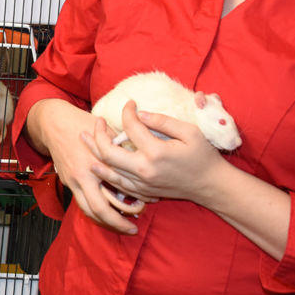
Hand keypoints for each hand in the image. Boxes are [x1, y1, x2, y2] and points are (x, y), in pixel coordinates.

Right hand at [25, 99, 141, 233]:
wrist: (54, 123)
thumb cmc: (83, 123)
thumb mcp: (107, 133)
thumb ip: (122, 150)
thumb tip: (141, 165)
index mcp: (97, 163)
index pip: (118, 191)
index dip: (134, 202)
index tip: (148, 206)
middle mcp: (84, 176)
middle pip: (100, 209)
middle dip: (117, 224)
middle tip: (133, 230)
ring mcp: (73, 181)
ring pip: (88, 211)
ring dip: (104, 222)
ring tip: (119, 227)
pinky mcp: (67, 182)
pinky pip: (81, 202)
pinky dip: (94, 212)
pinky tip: (106, 214)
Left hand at [81, 101, 225, 214]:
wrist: (210, 185)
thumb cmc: (203, 156)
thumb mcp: (190, 132)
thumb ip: (163, 121)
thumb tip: (140, 113)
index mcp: (156, 152)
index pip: (131, 127)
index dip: (127, 111)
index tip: (129, 102)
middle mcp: (144, 170)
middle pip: (108, 151)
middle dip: (98, 133)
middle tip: (96, 121)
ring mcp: (141, 184)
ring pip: (107, 169)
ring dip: (93, 152)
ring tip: (84, 138)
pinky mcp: (141, 192)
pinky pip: (115, 184)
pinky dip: (104, 172)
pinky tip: (96, 162)